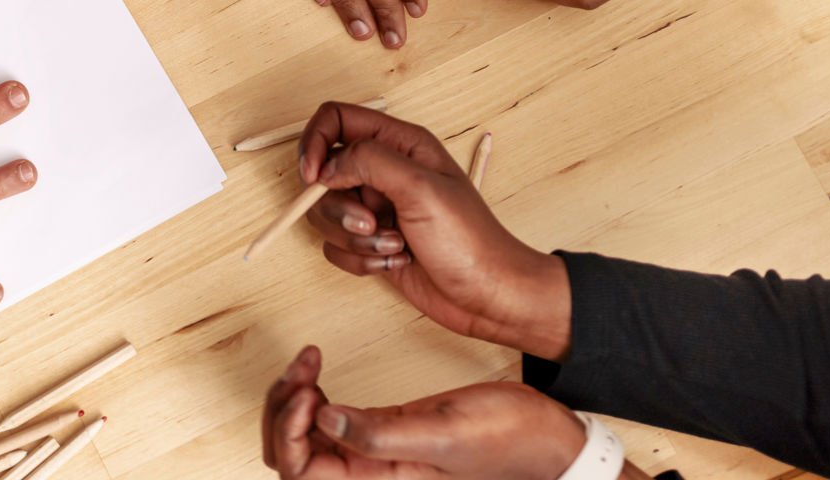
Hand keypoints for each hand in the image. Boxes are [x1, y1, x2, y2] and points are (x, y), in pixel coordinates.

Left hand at [264, 346, 591, 479]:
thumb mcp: (444, 432)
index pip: (298, 470)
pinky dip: (310, 389)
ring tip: (309, 361)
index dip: (289, 429)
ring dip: (292, 395)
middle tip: (304, 367)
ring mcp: (370, 450)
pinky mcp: (381, 428)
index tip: (310, 389)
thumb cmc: (508, 441)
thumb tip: (324, 418)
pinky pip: (323, 417)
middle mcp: (367, 470)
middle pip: (288, 453)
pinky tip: (318, 365)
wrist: (548, 439)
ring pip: (301, 432)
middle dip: (281, 408)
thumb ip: (381, 434)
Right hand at [298, 103, 569, 360]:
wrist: (488, 295)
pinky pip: (335, 246)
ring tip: (392, 246)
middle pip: (323, 173)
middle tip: (370, 223)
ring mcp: (376, 208)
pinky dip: (358, 259)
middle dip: (338, 206)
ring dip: (353, 238)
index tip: (313, 177)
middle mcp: (384, 172)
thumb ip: (368, 161)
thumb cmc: (470, 240)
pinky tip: (394, 262)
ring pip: (326, 213)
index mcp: (400, 144)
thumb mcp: (420, 187)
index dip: (315, 143)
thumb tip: (326, 166)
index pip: (336, 120)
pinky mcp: (371, 241)